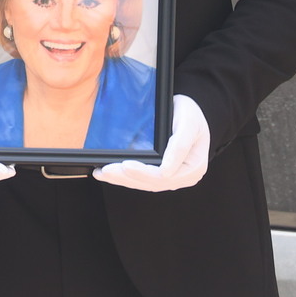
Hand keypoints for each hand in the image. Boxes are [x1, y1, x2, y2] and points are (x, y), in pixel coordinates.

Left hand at [93, 94, 209, 191]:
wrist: (191, 113)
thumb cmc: (191, 115)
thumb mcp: (188, 123)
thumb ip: (179, 146)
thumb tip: (166, 171)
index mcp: (194, 168)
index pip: (164, 176)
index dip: (143, 173)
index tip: (125, 166)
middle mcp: (183, 177)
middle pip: (151, 183)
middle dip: (126, 177)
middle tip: (105, 170)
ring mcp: (172, 177)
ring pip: (144, 183)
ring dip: (121, 179)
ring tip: (101, 173)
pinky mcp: (161, 174)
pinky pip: (142, 178)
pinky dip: (124, 176)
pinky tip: (108, 173)